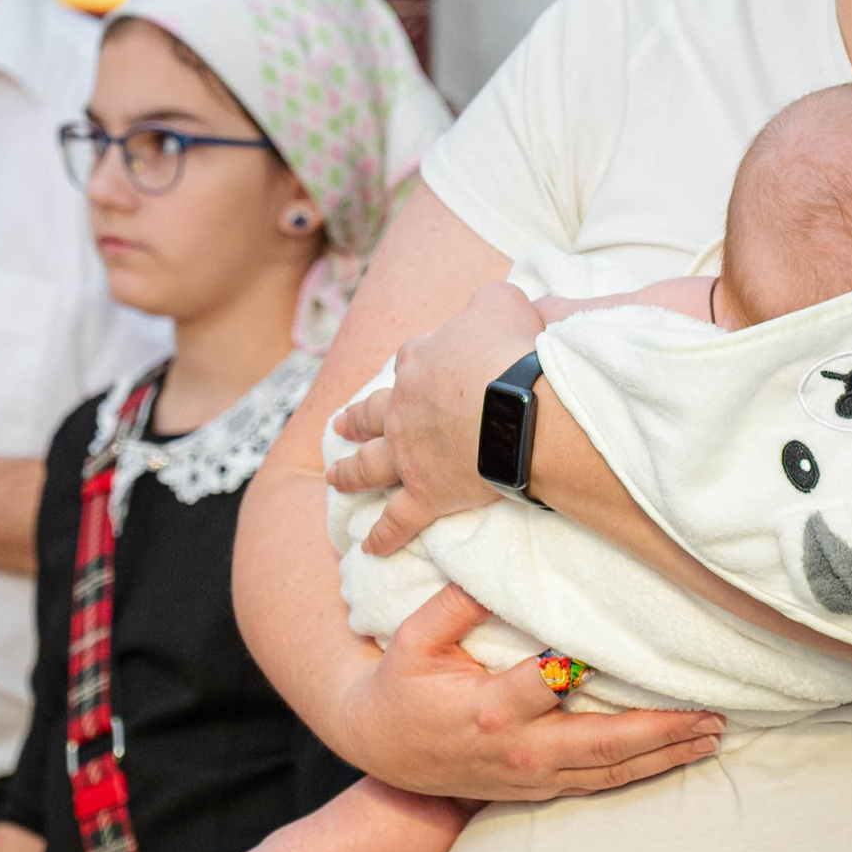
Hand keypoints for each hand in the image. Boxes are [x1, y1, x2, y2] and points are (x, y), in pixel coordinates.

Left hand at [330, 282, 542, 555]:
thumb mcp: (501, 304)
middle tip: (339, 426)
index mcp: (420, 362)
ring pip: (368, 466)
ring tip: (334, 478)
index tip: (414, 368)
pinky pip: (397, 520)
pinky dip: (383, 535)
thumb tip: (491, 306)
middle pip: (371, 414)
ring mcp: (408, 454)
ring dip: (349, 473)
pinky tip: (368, 548)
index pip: (409, 360)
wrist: (516, 407)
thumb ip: (489, 303)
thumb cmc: (513, 352)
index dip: (413, 364)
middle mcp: (403, 408)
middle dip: (354, 421)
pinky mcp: (424, 493)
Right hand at [336, 585, 721, 800]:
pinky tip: (677, 756)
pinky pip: (599, 784)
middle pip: (601, 745)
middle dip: (660, 731)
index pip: (547, 685)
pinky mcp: (539, 788)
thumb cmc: (402, 686)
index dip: (581, 669)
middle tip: (711, 715)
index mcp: (489, 710)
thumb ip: (455, 605)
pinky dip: (642, 771)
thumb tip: (497, 570)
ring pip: (609, 773)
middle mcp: (520, 750)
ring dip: (664, 755)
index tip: (620, 650)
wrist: (383, 752)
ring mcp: (532, 776)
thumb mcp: (414, 640)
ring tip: (711, 735)